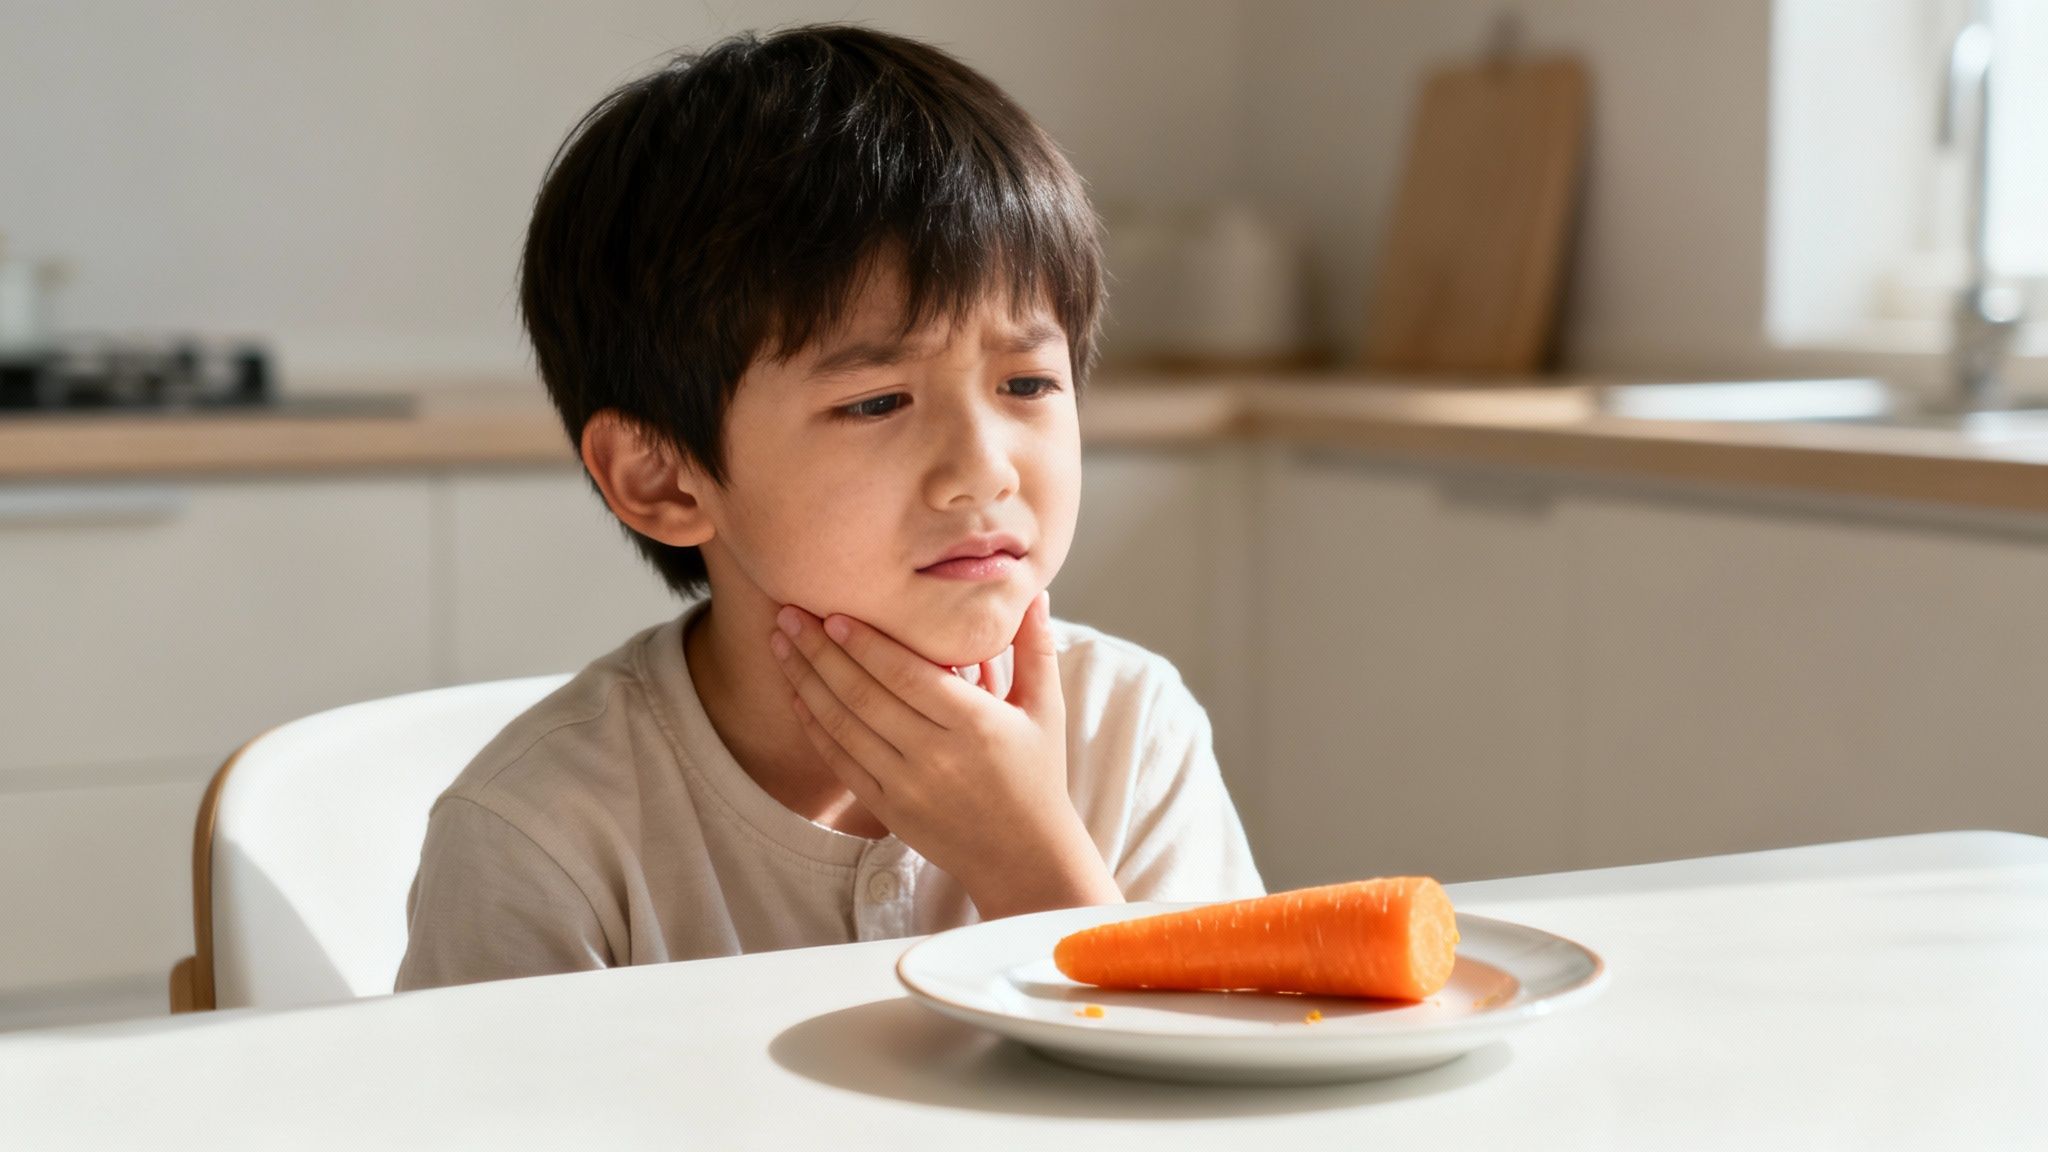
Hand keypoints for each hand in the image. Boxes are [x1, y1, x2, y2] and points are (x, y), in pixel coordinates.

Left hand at [769, 592, 1123, 919]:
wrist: (1023, 857)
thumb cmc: (1037, 775)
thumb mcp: (1046, 709)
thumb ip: (1035, 648)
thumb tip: (1033, 593)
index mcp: (975, 724)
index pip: (907, 675)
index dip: (866, 643)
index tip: (834, 612)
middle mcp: (935, 755)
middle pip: (864, 695)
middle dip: (820, 651)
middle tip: (789, 614)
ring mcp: (906, 785)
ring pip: (844, 725)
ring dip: (806, 681)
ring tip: (780, 644)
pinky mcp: (888, 809)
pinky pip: (841, 762)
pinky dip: (815, 727)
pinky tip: (797, 696)